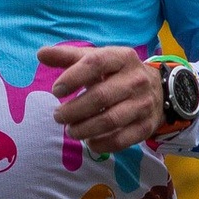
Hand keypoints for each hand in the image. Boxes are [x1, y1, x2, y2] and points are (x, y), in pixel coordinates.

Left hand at [37, 41, 165, 152]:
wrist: (157, 91)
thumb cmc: (116, 74)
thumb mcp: (96, 60)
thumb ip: (68, 57)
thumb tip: (41, 54)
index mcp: (122, 58)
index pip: (96, 63)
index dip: (73, 77)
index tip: (56, 90)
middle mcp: (136, 80)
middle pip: (100, 96)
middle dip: (74, 110)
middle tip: (58, 116)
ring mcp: (143, 104)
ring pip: (110, 121)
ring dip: (84, 129)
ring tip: (71, 130)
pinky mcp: (146, 126)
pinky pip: (121, 140)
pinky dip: (100, 144)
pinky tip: (89, 141)